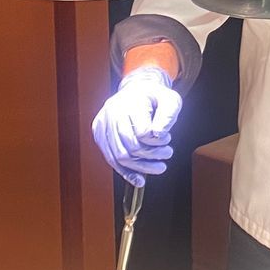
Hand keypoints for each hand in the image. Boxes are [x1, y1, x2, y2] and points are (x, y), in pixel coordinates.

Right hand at [92, 66, 182, 187]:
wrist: (136, 90)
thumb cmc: (154, 96)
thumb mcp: (170, 99)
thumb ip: (168, 115)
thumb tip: (159, 134)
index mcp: (129, 103)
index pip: (142, 132)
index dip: (158, 141)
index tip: (167, 139)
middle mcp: (112, 113)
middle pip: (130, 147)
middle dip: (151, 156)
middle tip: (167, 154)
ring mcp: (103, 125)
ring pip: (119, 157)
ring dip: (141, 167)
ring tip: (159, 167)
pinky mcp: (99, 135)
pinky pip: (110, 159)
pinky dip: (125, 172)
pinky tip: (138, 180)